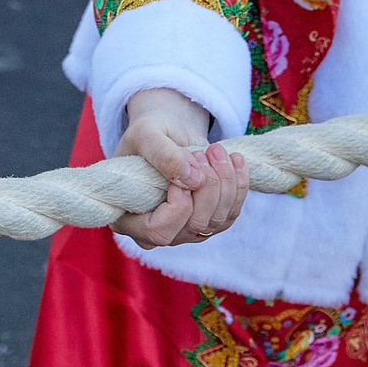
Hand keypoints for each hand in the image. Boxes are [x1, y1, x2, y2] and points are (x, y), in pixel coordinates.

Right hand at [110, 87, 249, 248]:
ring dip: (224, 181)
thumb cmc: (147, 135)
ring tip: (215, 149)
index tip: (183, 171)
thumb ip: (162, 154)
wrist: (168, 135)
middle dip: (207, 186)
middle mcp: (157, 232)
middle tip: (201, 152)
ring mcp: (186, 231)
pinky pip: (231, 212)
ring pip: (217, 220)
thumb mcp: (145, 134)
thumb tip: (193, 179)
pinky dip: (238, 184)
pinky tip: (235, 160)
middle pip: (194, 225)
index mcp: (128, 218)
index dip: (177, 206)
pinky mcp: (209, 222)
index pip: (157, 231)